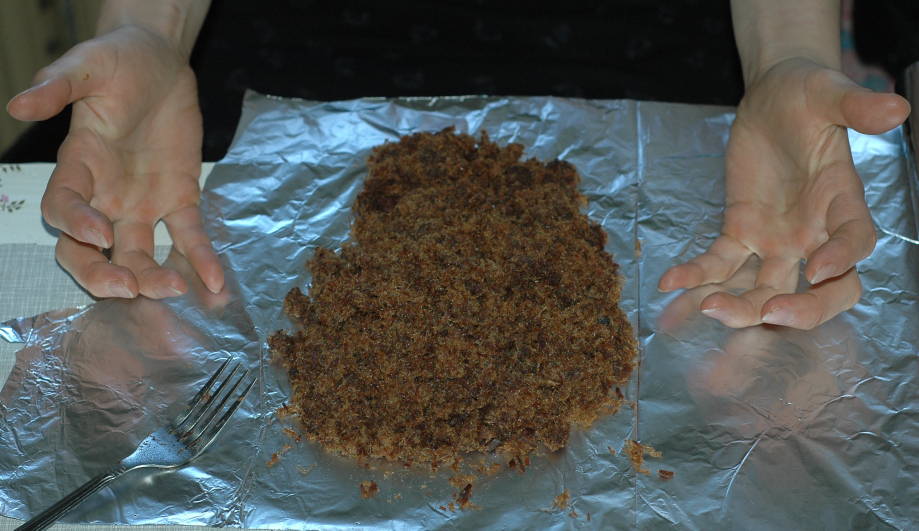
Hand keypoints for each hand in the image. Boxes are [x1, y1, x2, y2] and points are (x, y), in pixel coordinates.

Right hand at [6, 25, 222, 298]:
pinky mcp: (179, 200)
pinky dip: (201, 259)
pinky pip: (188, 236)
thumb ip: (56, 86)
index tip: (98, 234)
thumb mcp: (87, 65)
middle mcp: (105, 194)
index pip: (62, 206)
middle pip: (90, 250)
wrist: (161, 62)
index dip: (75, 224)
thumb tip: (19, 104)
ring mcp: (142, 203)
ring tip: (174, 289)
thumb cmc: (118, 62)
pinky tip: (215, 282)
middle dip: (102, 273)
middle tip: (126, 289)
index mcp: (78, 165)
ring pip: (138, 254)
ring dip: (152, 277)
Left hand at [658, 58, 908, 328]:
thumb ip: (856, 106)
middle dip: (800, 310)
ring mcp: (776, 239)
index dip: (843, 259)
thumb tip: (896, 107)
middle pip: (820, 289)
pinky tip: (670, 281)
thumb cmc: (806, 95)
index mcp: (842, 201)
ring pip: (766, 288)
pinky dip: (697, 276)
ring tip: (706, 308)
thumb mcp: (828, 93)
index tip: (818, 269)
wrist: (771, 97)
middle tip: (768, 313)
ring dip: (741, 306)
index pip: (856, 241)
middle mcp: (813, 232)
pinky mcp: (740, 233)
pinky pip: (720, 263)